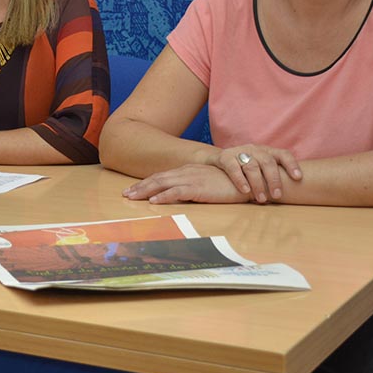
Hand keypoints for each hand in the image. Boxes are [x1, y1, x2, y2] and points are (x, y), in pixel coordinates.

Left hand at [122, 163, 249, 204]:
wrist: (248, 179)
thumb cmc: (230, 183)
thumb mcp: (208, 183)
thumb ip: (195, 186)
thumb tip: (183, 195)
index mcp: (188, 171)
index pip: (162, 177)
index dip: (146, 183)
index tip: (133, 190)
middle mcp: (186, 172)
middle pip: (157, 179)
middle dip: (139, 187)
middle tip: (125, 194)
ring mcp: (192, 179)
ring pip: (162, 184)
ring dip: (145, 191)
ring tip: (131, 198)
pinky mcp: (199, 188)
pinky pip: (177, 192)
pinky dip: (164, 196)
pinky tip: (153, 201)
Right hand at [206, 144, 301, 202]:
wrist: (216, 160)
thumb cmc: (243, 169)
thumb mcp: (259, 168)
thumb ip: (272, 176)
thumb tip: (295, 194)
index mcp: (266, 151)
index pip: (283, 154)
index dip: (292, 165)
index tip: (298, 178)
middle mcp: (254, 149)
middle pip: (268, 161)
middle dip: (274, 180)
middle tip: (277, 196)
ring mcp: (239, 151)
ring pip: (252, 166)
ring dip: (258, 184)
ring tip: (261, 199)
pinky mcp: (224, 157)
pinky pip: (233, 168)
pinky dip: (239, 179)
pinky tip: (245, 190)